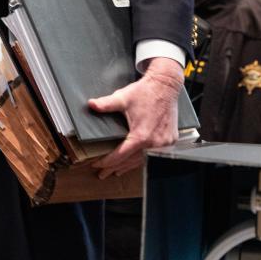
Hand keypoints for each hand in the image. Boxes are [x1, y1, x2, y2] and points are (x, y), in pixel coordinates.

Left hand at [88, 56, 183, 177]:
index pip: (121, 155)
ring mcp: (163, 143)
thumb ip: (105, 104)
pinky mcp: (170, 140)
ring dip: (128, 166)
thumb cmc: (145, 92)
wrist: (166, 86)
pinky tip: (135, 162)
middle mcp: (154, 143)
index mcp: (141, 136)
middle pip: (131, 161)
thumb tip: (90, 105)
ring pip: (143, 160)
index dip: (107, 162)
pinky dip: (142, 159)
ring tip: (116, 171)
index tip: (97, 165)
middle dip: (115, 168)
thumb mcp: (122, 98)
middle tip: (102, 173)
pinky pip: (154, 155)